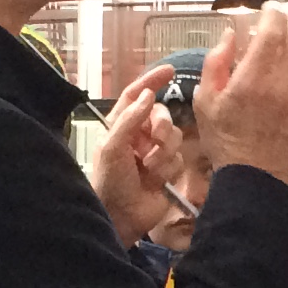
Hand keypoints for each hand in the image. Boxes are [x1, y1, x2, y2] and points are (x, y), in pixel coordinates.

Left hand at [92, 64, 183, 246]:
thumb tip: (149, 95)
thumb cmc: (109, 181)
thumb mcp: (113, 147)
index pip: (136, 96)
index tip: (169, 71)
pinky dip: (168, 168)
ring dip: (163, 153)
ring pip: (174, 137)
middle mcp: (139, 135)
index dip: (151, 82)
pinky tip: (156, 181)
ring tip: (149, 169)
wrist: (120, 217)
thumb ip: (130, 119)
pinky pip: (178, 159)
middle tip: (156, 139)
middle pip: (162, 115)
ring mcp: (155, 153)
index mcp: (121, 125)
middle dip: (162, 126)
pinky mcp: (168, 170)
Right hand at [192, 7, 287, 186]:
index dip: (272, 13)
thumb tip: (230, 35)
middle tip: (285, 14)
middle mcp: (282, 83)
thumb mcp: (204, 101)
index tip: (267, 9)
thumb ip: (215, 62)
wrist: (254, 179)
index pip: (272, 30)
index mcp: (253, 78)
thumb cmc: (225, 141)